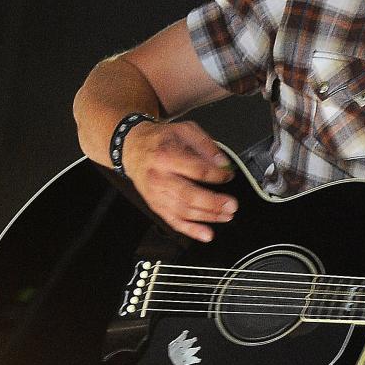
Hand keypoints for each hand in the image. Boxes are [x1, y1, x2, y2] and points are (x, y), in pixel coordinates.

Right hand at [121, 120, 236, 241]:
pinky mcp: (156, 205)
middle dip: (213, 203)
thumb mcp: (184, 130)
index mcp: (166, 156)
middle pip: (188, 195)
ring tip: (226, 216)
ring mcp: (156, 194)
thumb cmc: (160, 140)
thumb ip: (206, 144)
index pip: (196, 169)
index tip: (228, 175)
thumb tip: (223, 162)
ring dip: (207, 216)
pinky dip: (191, 230)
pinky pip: (174, 221)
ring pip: (183, 211)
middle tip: (231, 205)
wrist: (133, 149)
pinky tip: (206, 233)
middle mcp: (159, 177)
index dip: (216, 175)